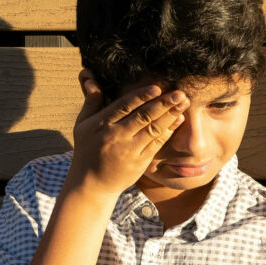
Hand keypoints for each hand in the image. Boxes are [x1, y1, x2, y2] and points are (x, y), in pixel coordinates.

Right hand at [66, 77, 186, 197]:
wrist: (92, 184)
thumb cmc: (87, 150)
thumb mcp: (82, 125)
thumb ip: (91, 103)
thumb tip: (92, 80)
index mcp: (102, 124)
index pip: (124, 106)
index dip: (141, 96)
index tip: (156, 88)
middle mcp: (117, 136)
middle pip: (143, 116)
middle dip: (163, 104)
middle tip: (180, 93)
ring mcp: (130, 150)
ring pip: (153, 129)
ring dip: (170, 115)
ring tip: (183, 103)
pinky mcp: (140, 162)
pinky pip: (157, 143)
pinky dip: (169, 131)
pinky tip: (178, 119)